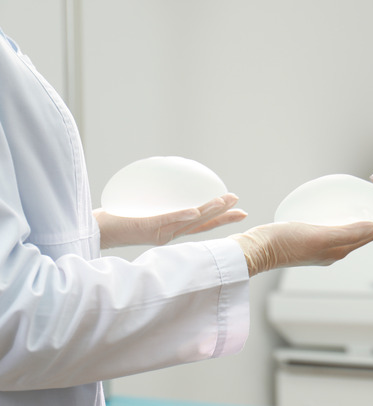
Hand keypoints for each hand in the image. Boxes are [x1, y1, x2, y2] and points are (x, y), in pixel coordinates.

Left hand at [94, 194, 247, 248]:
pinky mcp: (146, 228)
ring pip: (189, 222)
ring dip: (209, 212)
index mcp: (170, 230)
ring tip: (224, 202)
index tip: (240, 212)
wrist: (94, 231)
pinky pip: (168, 221)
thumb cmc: (115, 219)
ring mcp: (159, 232)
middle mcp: (168, 234)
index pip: (202, 225)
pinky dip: (183, 216)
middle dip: (222, 215)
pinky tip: (195, 210)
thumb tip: (169, 177)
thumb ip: (158, 198)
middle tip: (238, 203)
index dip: (222, 219)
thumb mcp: (142, 207)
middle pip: (201, 224)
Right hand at [230, 217, 372, 275]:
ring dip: (364, 224)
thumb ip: (348, 232)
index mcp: (340, 250)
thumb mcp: (320, 235)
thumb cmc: (286, 243)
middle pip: (364, 235)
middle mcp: (334, 250)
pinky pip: (334, 229)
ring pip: (350, 233)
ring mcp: (321, 247)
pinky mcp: (309, 241)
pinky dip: (344, 221)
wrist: (257, 250)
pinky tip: (338, 214)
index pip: (371, 236)